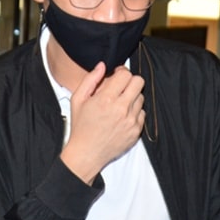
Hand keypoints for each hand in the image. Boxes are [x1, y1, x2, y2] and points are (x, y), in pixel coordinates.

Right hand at [61, 62, 145, 182]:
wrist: (86, 153)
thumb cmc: (81, 127)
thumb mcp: (78, 100)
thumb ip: (90, 79)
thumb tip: (102, 65)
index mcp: (106, 99)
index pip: (126, 75)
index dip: (121, 73)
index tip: (116, 77)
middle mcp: (121, 109)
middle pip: (139, 82)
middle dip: (130, 82)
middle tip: (121, 88)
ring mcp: (131, 121)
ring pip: (141, 97)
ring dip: (132, 97)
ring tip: (119, 105)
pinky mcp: (136, 131)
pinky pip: (142, 113)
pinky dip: (134, 112)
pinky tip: (122, 117)